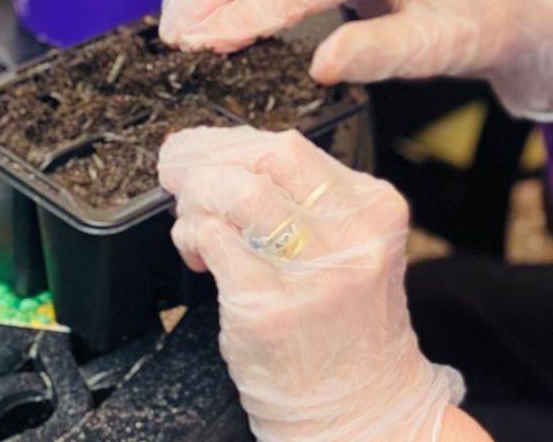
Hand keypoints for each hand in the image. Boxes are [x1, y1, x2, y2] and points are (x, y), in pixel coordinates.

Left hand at [159, 126, 462, 441]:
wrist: (360, 409)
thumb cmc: (346, 329)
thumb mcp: (353, 247)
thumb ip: (310, 202)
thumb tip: (229, 157)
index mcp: (375, 208)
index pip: (294, 146)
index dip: (235, 141)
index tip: (203, 149)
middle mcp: (351, 235)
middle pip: (269, 156)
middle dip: (210, 155)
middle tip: (177, 168)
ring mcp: (312, 273)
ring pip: (240, 192)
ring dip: (197, 193)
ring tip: (187, 213)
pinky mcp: (269, 311)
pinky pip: (216, 243)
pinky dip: (192, 235)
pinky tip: (194, 251)